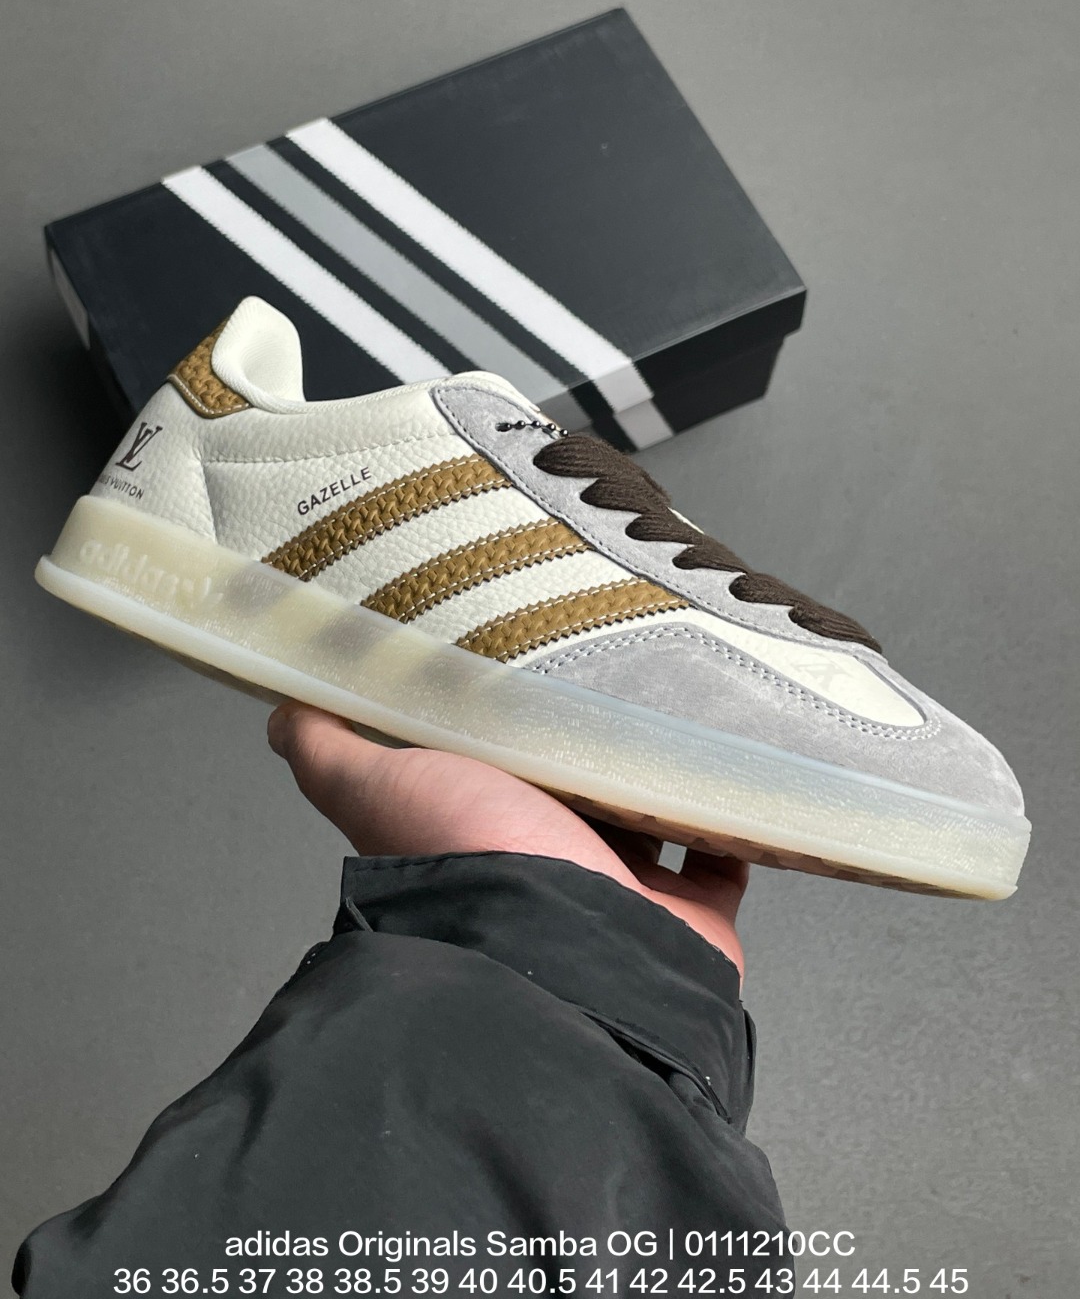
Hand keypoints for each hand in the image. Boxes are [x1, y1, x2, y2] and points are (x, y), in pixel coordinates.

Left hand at [268, 702, 747, 978]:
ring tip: (688, 694)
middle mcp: (555, 856)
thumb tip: (280, 712)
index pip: (504, 756)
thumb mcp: (381, 786)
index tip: (534, 646)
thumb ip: (331, 751)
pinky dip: (734, 815)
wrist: (563, 951)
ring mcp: (627, 887)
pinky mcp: (691, 910)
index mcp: (488, 821)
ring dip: (666, 765)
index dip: (515, 709)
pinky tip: (737, 762)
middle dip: (598, 732)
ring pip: (655, 812)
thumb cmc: (470, 861)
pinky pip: (724, 852)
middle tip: (626, 658)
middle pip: (584, 783)